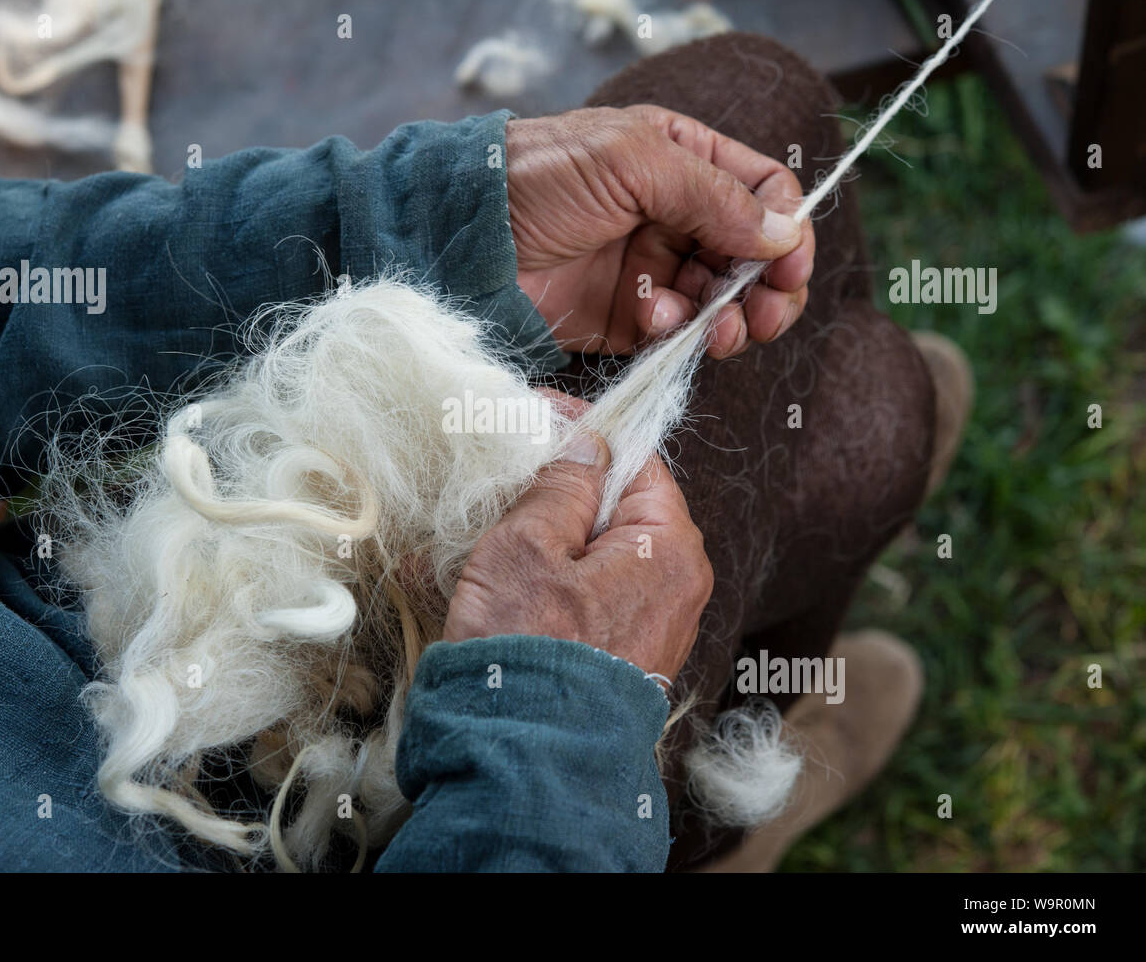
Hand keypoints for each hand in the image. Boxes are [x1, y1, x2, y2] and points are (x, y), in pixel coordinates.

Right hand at [443, 393, 711, 681]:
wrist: (524, 764)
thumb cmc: (527, 649)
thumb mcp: (528, 543)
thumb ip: (563, 481)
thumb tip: (587, 439)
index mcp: (670, 547)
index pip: (636, 457)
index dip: (584, 429)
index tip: (536, 413)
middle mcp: (681, 586)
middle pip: (622, 506)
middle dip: (564, 486)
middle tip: (508, 474)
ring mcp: (659, 626)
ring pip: (605, 551)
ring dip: (553, 534)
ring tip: (496, 530)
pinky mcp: (631, 657)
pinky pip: (598, 594)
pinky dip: (557, 577)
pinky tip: (511, 581)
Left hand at [505, 104, 814, 358]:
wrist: (461, 236)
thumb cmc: (538, 176)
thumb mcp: (630, 161)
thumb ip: (712, 195)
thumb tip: (782, 235)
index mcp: (682, 159)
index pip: (764, 193)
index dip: (787, 231)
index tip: (789, 267)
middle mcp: (675, 214)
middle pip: (753, 257)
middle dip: (767, 289)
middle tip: (764, 315)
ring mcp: (652, 269)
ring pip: (722, 302)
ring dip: (729, 320)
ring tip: (717, 331)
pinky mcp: (624, 319)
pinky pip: (676, 335)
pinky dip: (678, 336)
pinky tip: (655, 323)